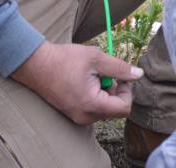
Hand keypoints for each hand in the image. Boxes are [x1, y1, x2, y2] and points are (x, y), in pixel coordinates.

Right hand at [11, 40, 142, 124]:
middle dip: (115, 90)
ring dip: (105, 92)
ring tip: (93, 75)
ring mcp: (77, 116)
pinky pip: (93, 108)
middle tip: (104, 73)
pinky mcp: (72, 113)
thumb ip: (120, 68)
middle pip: (115, 109)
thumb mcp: (97, 58)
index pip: (124, 108)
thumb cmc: (65, 60)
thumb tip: (139, 75)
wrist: (36, 64)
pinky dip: (96, 95)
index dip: (127, 91)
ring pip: (105, 108)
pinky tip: (86, 80)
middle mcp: (85, 116)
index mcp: (92, 105)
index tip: (119, 75)